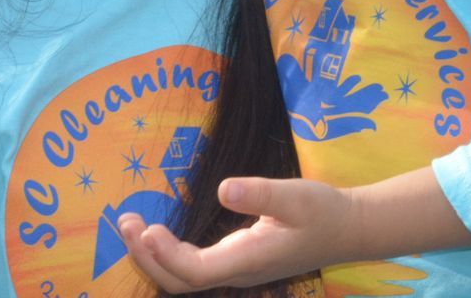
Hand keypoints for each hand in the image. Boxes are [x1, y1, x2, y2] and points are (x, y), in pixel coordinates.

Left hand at [117, 177, 352, 291]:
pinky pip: (192, 268)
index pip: (195, 271)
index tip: (146, 229)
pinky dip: (166, 253)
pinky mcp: (235, 262)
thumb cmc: (324, 212)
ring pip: (183, 277)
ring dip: (152, 255)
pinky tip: (156, 233)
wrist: (346, 230)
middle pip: (179, 281)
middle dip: (146, 256)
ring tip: (130, 225)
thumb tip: (224, 189)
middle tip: (123, 222)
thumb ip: (262, 193)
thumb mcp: (298, 195)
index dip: (165, 255)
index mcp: (248, 260)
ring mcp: (234, 270)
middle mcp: (235, 272)